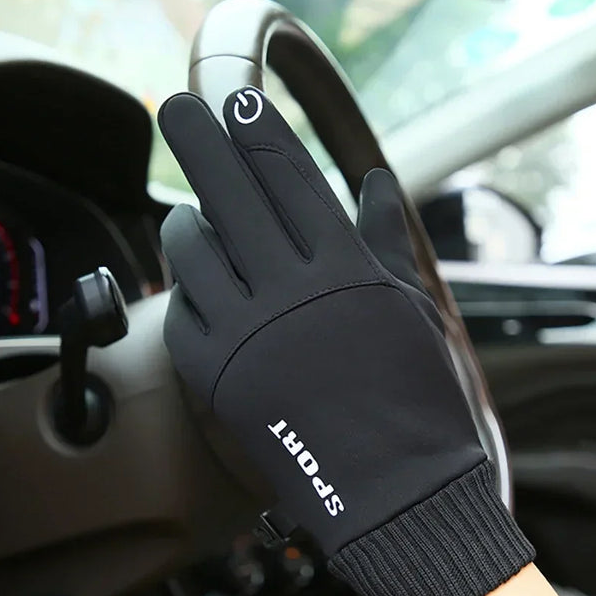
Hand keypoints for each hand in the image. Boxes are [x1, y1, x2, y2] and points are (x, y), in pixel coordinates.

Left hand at [159, 87, 532, 595]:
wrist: (397, 493)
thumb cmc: (418, 400)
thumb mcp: (414, 311)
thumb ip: (386, 242)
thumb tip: (375, 185)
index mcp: (344, 270)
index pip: (289, 179)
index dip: (259, 135)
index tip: (238, 102)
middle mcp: (291, 294)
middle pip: (230, 196)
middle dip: (199, 141)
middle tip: (177, 108)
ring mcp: (247, 337)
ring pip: (194, 253)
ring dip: (187, 220)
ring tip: (191, 209)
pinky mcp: (218, 380)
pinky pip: (185, 313)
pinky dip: (186, 287)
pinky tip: (194, 277)